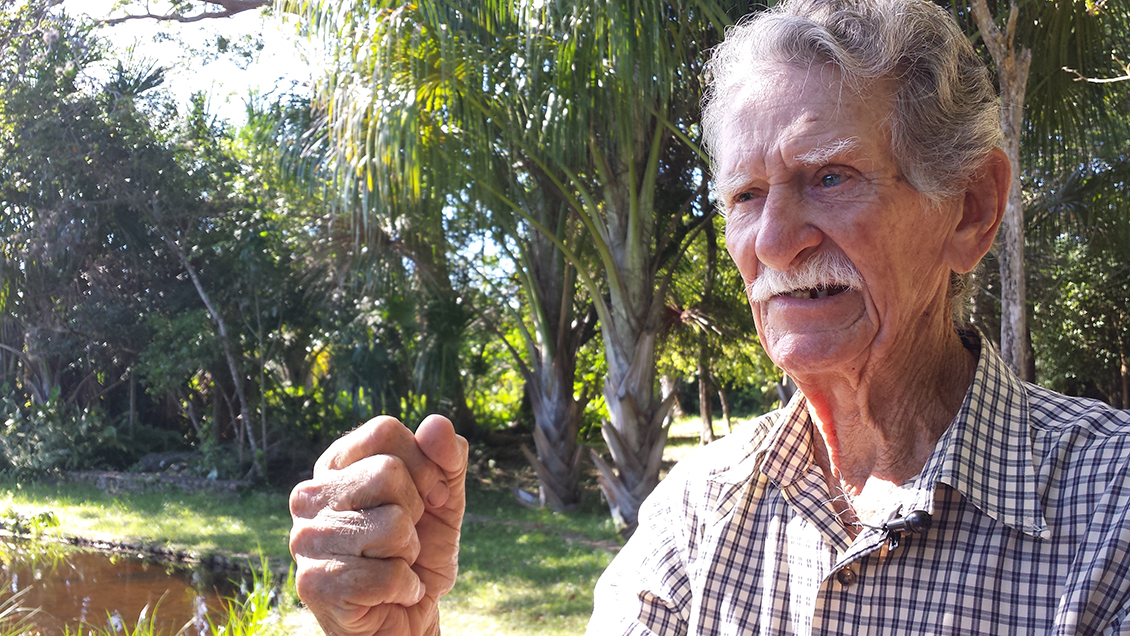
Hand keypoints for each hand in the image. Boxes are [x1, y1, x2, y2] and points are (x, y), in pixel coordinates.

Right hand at [289, 414, 467, 635]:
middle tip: (405, 539)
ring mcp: (306, 539)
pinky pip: (387, 573)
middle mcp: (310, 497)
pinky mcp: (314, 584)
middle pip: (387, 472)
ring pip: (393, 524)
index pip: (384, 431)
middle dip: (416, 511)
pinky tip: (391, 594)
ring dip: (410, 553)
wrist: (407, 617)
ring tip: (393, 565)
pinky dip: (405, 587)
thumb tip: (436, 424)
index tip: (429, 498)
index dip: (423, 464)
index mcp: (336, 465)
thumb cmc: (419, 553)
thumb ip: (446, 460)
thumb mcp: (444, 500)